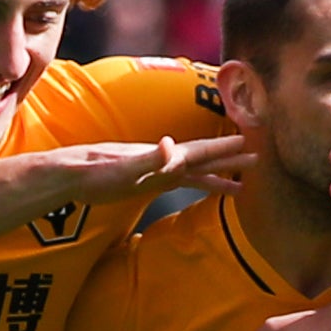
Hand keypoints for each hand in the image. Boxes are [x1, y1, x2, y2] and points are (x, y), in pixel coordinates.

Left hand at [39, 133, 250, 201]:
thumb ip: (149, 158)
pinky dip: (195, 186)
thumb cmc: (97, 173)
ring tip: (242, 185)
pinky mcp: (147, 183)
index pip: (202, 150)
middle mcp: (164, 161)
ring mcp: (156, 172)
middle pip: (205, 159)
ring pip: (195, 173)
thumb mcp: (126, 167)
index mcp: (164, 156)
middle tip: (258, 159)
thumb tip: (171, 144)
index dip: (225, 147)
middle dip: (231, 160)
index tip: (250, 142)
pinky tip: (201, 188)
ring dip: (218, 176)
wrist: (72, 176)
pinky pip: (180, 184)